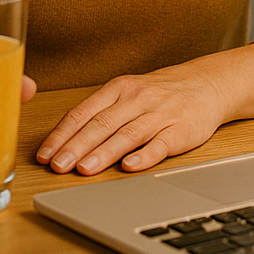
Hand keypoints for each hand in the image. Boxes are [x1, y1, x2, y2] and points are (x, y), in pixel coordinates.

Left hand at [35, 43, 253, 175]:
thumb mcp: (128, 94)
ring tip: (84, 169)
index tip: (45, 155)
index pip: (83, 112)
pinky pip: (161, 143)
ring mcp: (159, 114)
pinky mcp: (181, 129)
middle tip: (57, 165)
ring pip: (127, 134)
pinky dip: (145, 155)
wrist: (208, 83)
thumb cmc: (160, 93)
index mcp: (118, 89)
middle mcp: (136, 99)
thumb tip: (65, 141)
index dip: (62, 134)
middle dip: (76, 146)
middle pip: (101, 124)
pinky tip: (130, 167)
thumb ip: (101, 114)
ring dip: (104, 152)